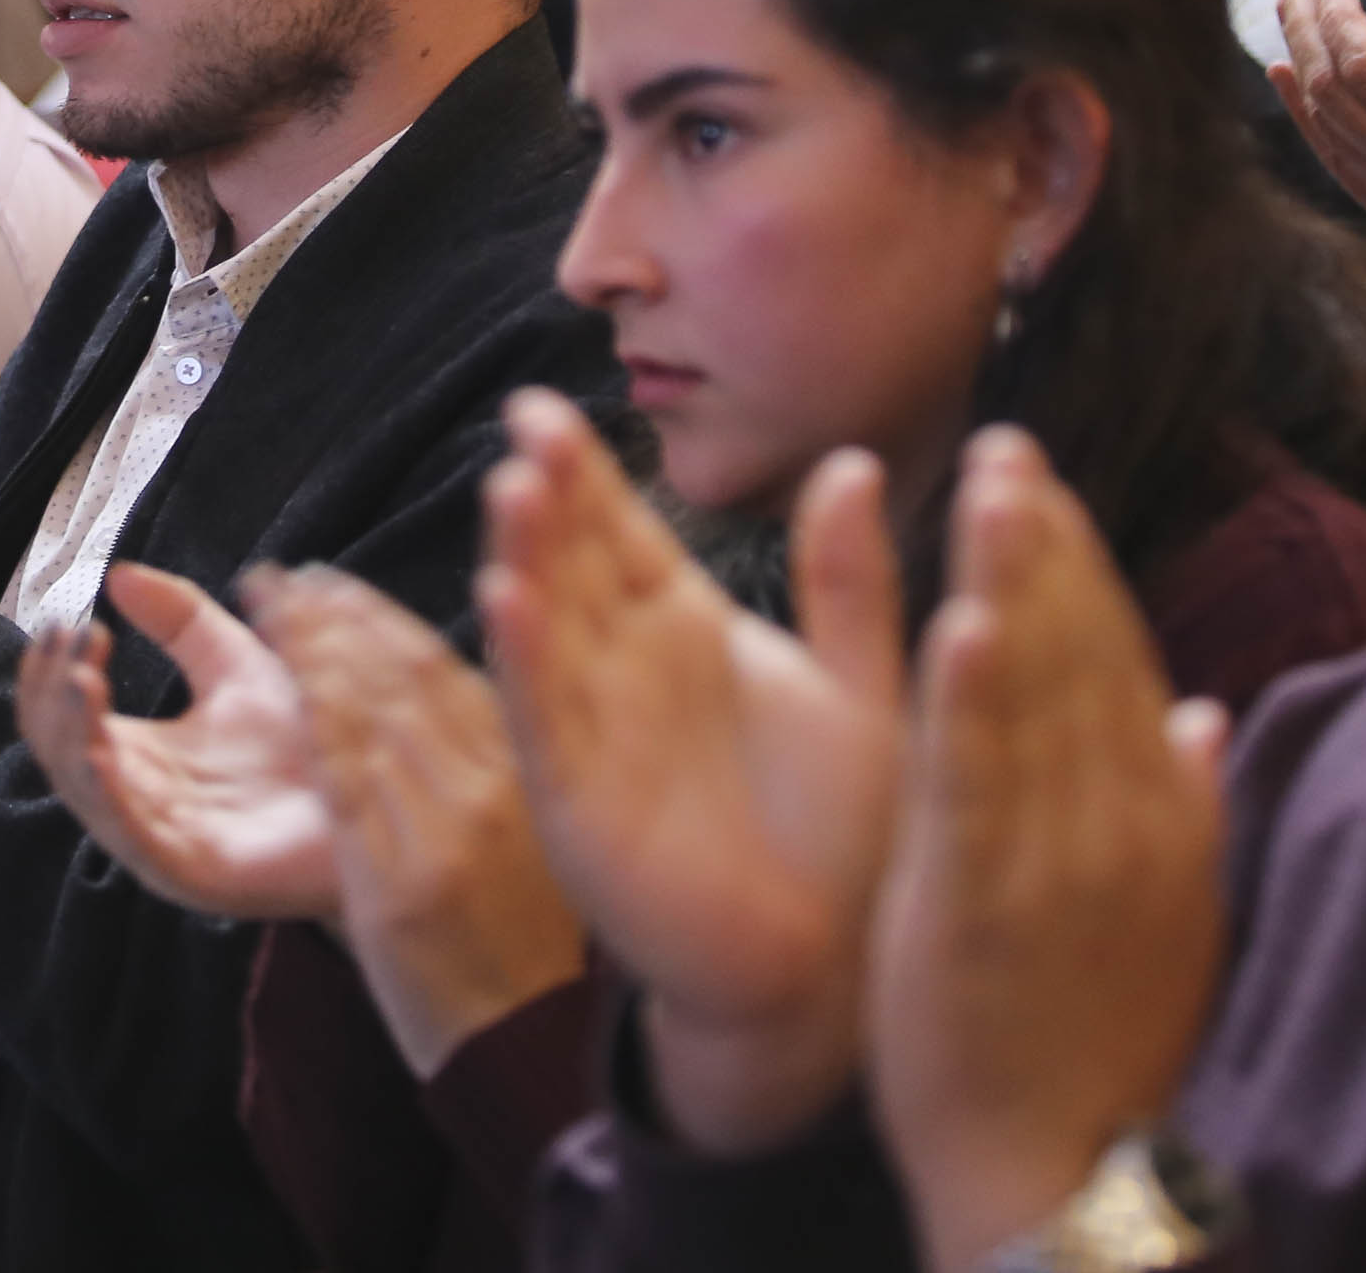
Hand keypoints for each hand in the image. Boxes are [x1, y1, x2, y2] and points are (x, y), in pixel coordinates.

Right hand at [15, 562, 339, 921]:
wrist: (381, 793)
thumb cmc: (313, 739)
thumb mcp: (236, 663)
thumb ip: (180, 620)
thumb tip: (118, 575)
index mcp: (139, 755)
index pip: (62, 713)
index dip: (53, 666)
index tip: (71, 619)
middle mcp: (137, 798)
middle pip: (57, 747)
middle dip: (53, 689)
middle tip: (74, 636)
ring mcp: (159, 841)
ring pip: (82, 788)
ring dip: (71, 730)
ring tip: (82, 677)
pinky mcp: (190, 875)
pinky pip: (129, 836)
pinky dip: (105, 792)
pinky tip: (101, 746)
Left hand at [258, 563, 585, 1077]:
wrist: (526, 1037)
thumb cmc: (527, 931)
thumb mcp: (531, 829)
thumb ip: (488, 756)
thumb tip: (435, 683)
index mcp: (528, 771)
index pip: (442, 665)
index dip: (376, 614)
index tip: (329, 578)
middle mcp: (489, 792)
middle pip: (401, 676)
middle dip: (335, 615)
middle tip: (287, 577)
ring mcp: (442, 837)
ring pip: (368, 715)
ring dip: (313, 649)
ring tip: (270, 603)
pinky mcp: (395, 884)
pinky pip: (346, 783)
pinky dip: (313, 720)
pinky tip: (281, 681)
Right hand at [479, 390, 906, 1154]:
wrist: (830, 965)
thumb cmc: (848, 832)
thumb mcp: (862, 685)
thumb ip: (847, 581)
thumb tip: (854, 461)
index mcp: (688, 630)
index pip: (620, 531)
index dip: (585, 470)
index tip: (550, 401)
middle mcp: (626, 670)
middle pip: (572, 561)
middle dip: (547, 493)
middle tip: (529, 421)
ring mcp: (593, 730)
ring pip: (547, 626)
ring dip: (523, 558)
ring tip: (512, 489)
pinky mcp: (578, 798)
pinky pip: (544, 718)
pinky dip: (523, 659)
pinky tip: (503, 598)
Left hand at [867, 432, 1227, 1270]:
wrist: (1052, 1164)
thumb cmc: (1086, 1029)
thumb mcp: (1154, 909)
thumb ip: (1178, 801)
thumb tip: (1200, 709)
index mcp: (1154, 814)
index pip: (1115, 656)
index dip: (1074, 561)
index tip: (1033, 475)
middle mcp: (1119, 823)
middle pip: (1080, 656)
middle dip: (1040, 542)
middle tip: (1001, 441)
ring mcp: (1058, 862)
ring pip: (1036, 698)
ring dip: (1012, 585)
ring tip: (989, 486)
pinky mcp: (982, 902)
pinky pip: (979, 787)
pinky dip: (974, 703)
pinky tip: (961, 622)